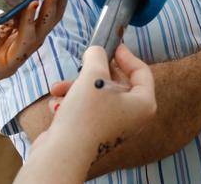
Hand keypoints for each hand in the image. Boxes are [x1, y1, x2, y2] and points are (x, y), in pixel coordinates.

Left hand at [0, 0, 73, 106]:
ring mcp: (16, 55)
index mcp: (15, 32)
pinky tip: (33, 5)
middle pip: (47, 18)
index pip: (40, 10)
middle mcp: (20, 43)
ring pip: (41, 29)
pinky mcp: (8, 66)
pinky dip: (30, 22)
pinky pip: (24, 42)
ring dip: (50, 5)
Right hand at [42, 44, 155, 159]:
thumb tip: (97, 51)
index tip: (113, 46)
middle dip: (92, 73)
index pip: (141, 72)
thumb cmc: (85, 113)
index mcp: (144, 104)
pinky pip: (88, 111)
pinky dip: (72, 104)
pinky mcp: (96, 135)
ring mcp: (115, 128)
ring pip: (97, 96)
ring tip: (58, 88)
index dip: (126, 56)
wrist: (63, 154)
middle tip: (82, 64)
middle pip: (116, 84)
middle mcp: (134, 117)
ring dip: (76, 88)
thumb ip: (97, 56)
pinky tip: (56, 105)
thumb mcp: (92, 75)